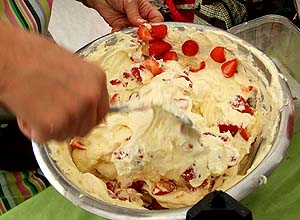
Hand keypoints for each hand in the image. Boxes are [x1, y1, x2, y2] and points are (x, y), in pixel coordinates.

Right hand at [0, 23, 108, 141]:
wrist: (7, 56)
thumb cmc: (31, 55)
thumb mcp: (70, 64)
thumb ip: (83, 85)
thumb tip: (85, 100)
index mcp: (97, 79)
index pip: (101, 111)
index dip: (87, 117)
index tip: (77, 118)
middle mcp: (91, 96)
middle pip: (86, 127)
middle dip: (70, 125)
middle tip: (53, 114)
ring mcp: (74, 111)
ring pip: (67, 134)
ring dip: (52, 128)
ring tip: (37, 107)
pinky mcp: (54, 124)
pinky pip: (47, 137)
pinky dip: (34, 130)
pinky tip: (27, 113)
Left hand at [87, 0, 163, 31]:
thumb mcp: (130, 1)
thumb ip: (135, 15)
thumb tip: (142, 24)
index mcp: (146, 10)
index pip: (156, 21)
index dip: (156, 28)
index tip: (153, 34)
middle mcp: (140, 19)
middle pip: (147, 32)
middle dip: (145, 37)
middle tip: (141, 39)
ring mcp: (130, 25)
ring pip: (135, 36)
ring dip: (132, 38)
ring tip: (130, 37)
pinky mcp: (121, 28)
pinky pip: (123, 36)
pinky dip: (120, 37)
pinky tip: (119, 33)